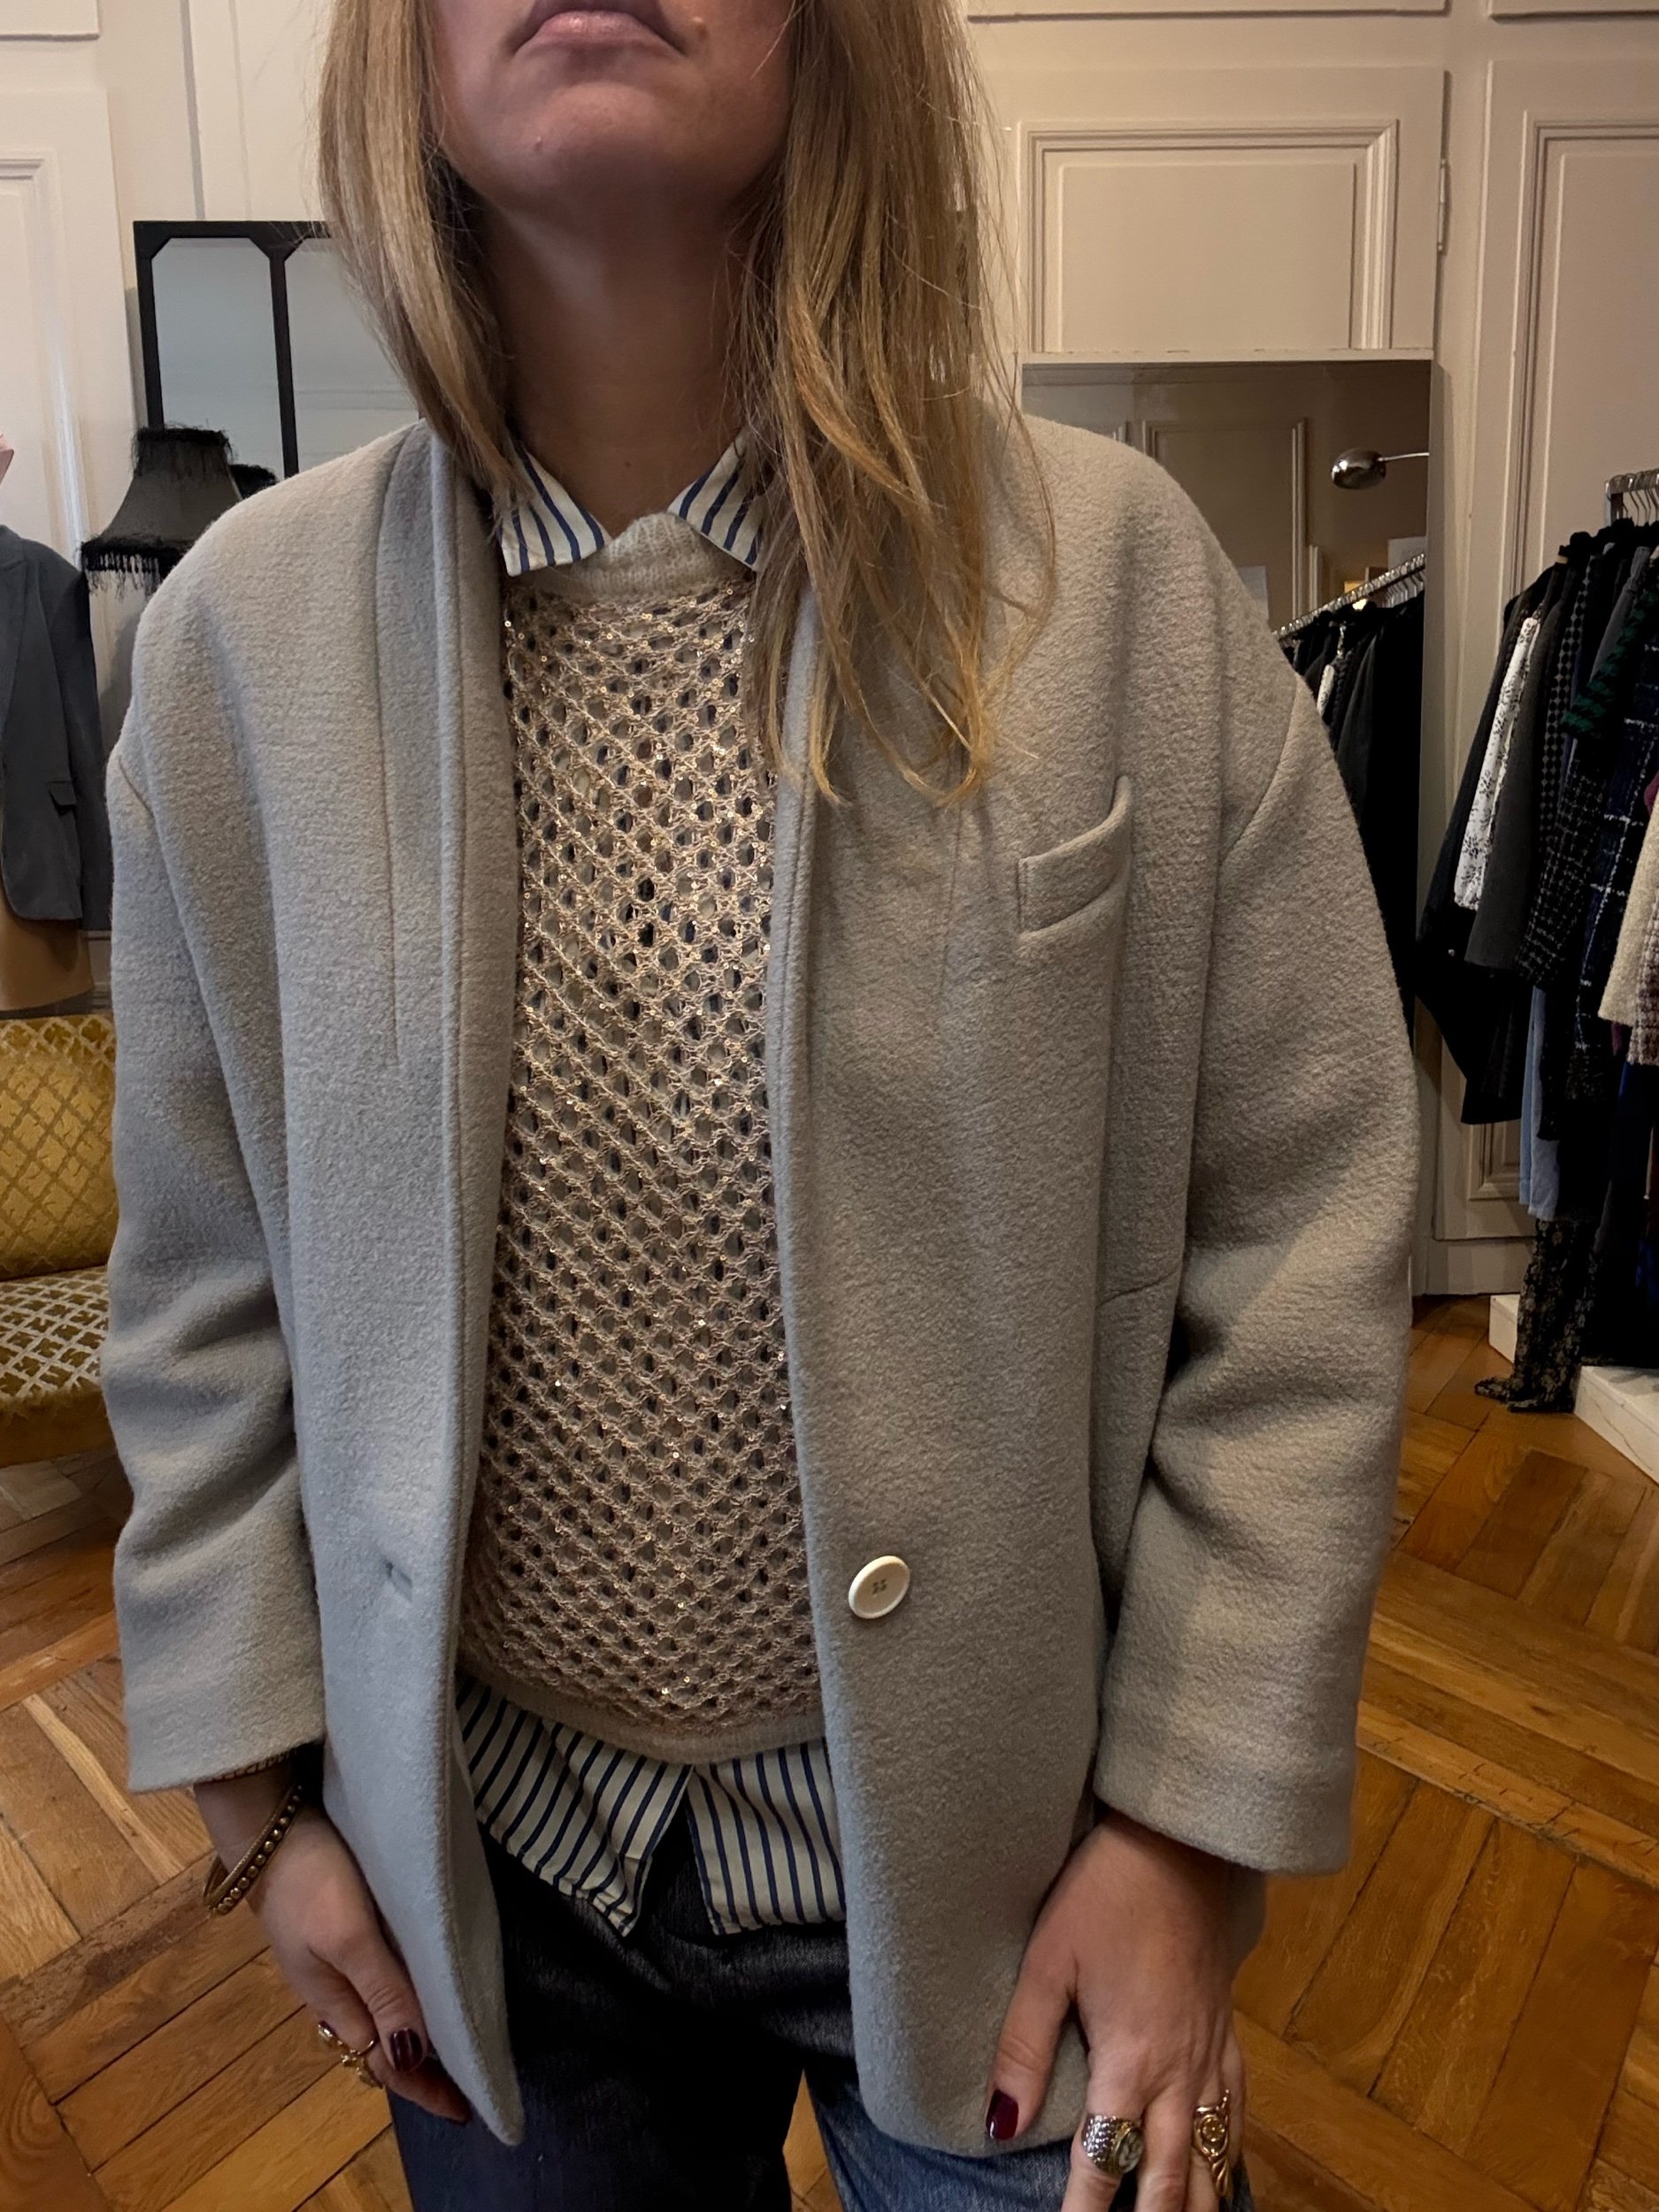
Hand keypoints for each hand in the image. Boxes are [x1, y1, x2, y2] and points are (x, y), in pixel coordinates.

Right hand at [195, 1772, 469, 2124]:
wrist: (267, 1827)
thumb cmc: (312, 1881)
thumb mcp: (350, 1937)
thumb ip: (382, 1991)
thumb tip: (412, 2058)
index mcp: (336, 2003)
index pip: (385, 2064)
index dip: (424, 2088)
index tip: (465, 2111)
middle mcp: (333, 1992)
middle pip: (381, 2045)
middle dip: (420, 2068)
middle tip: (468, 2076)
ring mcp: (331, 1962)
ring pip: (378, 2014)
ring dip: (412, 2032)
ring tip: (452, 2037)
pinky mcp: (335, 1930)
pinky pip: (374, 1982)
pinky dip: (401, 1996)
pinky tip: (420, 1982)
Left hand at [987, 1808, 1244, 2209]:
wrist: (1180, 1845)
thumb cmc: (1105, 1895)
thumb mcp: (1048, 1961)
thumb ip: (1023, 2046)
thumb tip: (999, 2124)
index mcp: (1130, 2058)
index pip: (1106, 2160)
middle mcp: (1178, 2070)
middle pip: (1172, 2178)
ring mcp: (1210, 2054)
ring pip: (1213, 2158)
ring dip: (1197, 2205)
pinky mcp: (1227, 2033)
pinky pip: (1235, 2116)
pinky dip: (1228, 2158)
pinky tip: (1222, 2175)